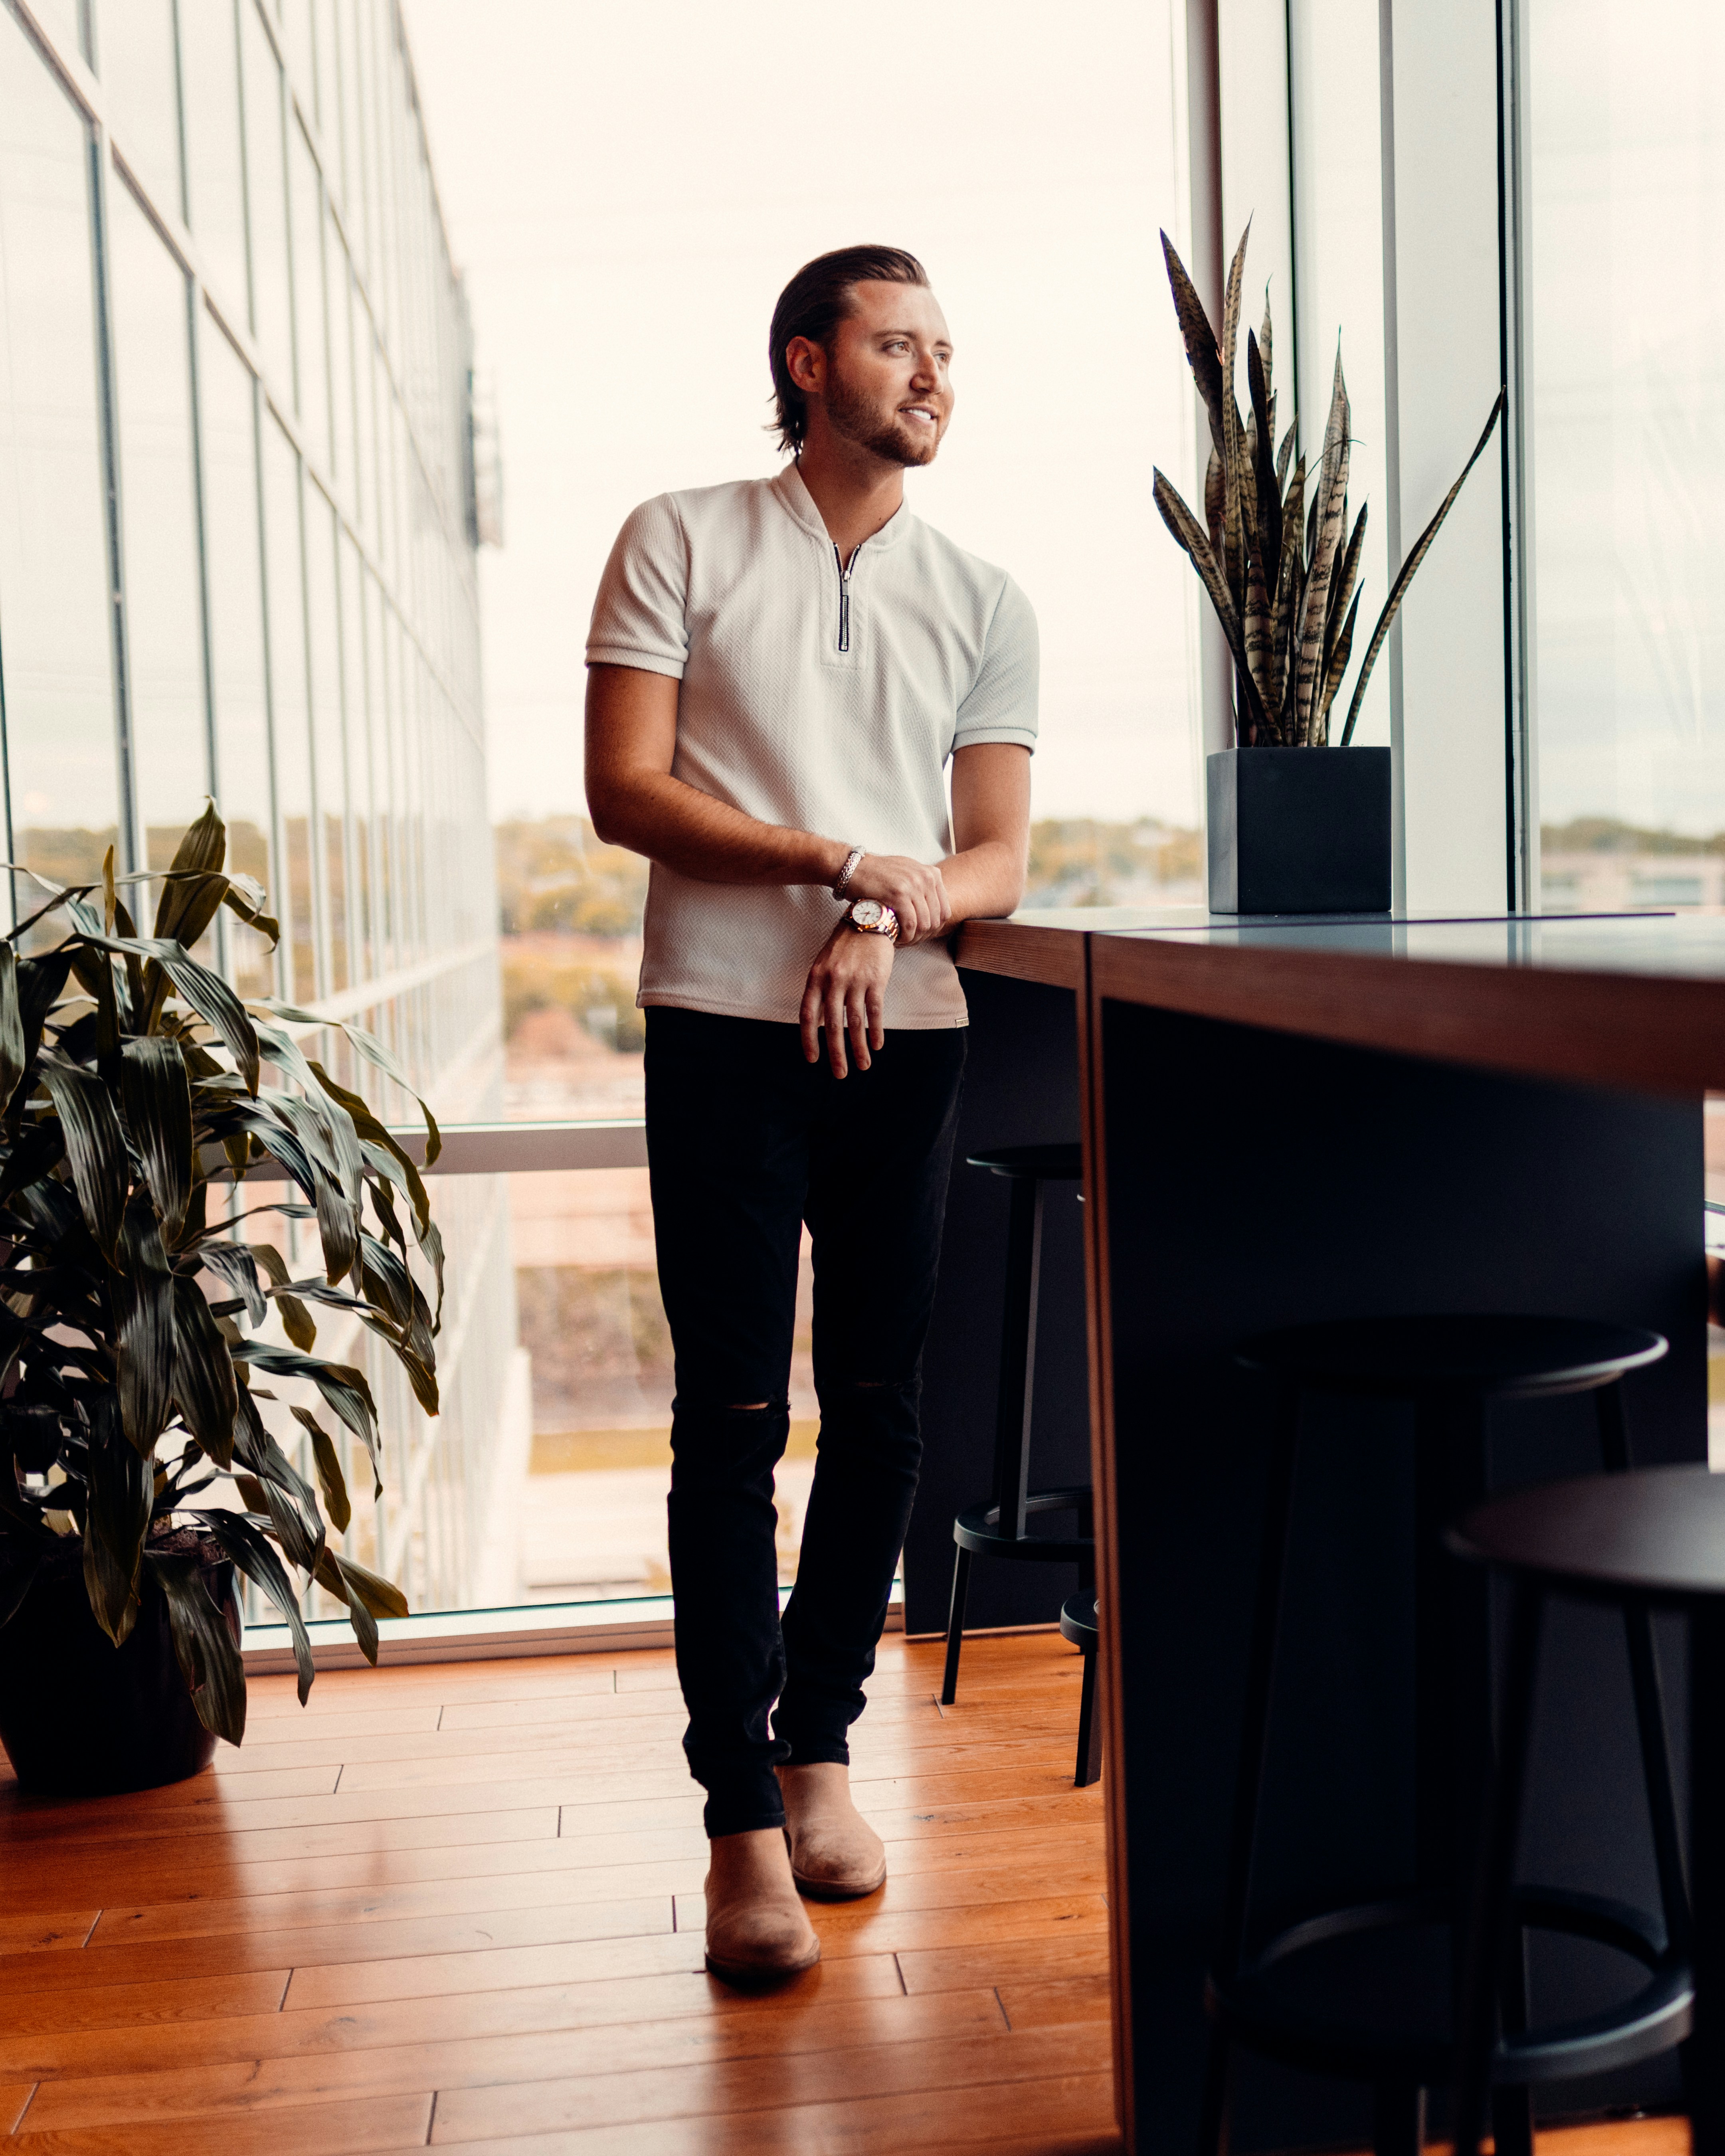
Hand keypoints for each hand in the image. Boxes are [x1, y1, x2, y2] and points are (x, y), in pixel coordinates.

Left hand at [800, 922, 893, 1077]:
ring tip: (862, 1065)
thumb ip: (820, 990)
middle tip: (839, 1073)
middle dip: (836, 1053)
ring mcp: (855, 981)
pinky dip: (875, 1031)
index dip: (809, 1040)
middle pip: (833, 1025)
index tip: (812, 1059)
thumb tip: (819, 1021)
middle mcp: (833, 981)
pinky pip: (875, 1012)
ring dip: (859, 1047)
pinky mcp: (875, 980)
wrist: (869, 919)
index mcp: (816, 978)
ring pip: (855, 1023)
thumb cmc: (844, 945)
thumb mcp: (824, 963)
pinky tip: (877, 1044)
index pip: (808, 1015)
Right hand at [845, 853, 949, 944]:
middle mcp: (926, 877)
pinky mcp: (899, 894)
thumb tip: (934, 907)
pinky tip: (896, 938)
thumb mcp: (907, 873)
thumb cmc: (877, 874)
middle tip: (908, 941)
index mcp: (932, 874)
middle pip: (936, 920)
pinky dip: (905, 936)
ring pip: (924, 924)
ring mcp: (913, 885)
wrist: (853, 867)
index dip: (933, 930)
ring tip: (901, 941)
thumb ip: (922, 886)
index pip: (944, 911)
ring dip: (913, 938)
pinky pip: (910, 924)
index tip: (919, 936)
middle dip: (923, 936)